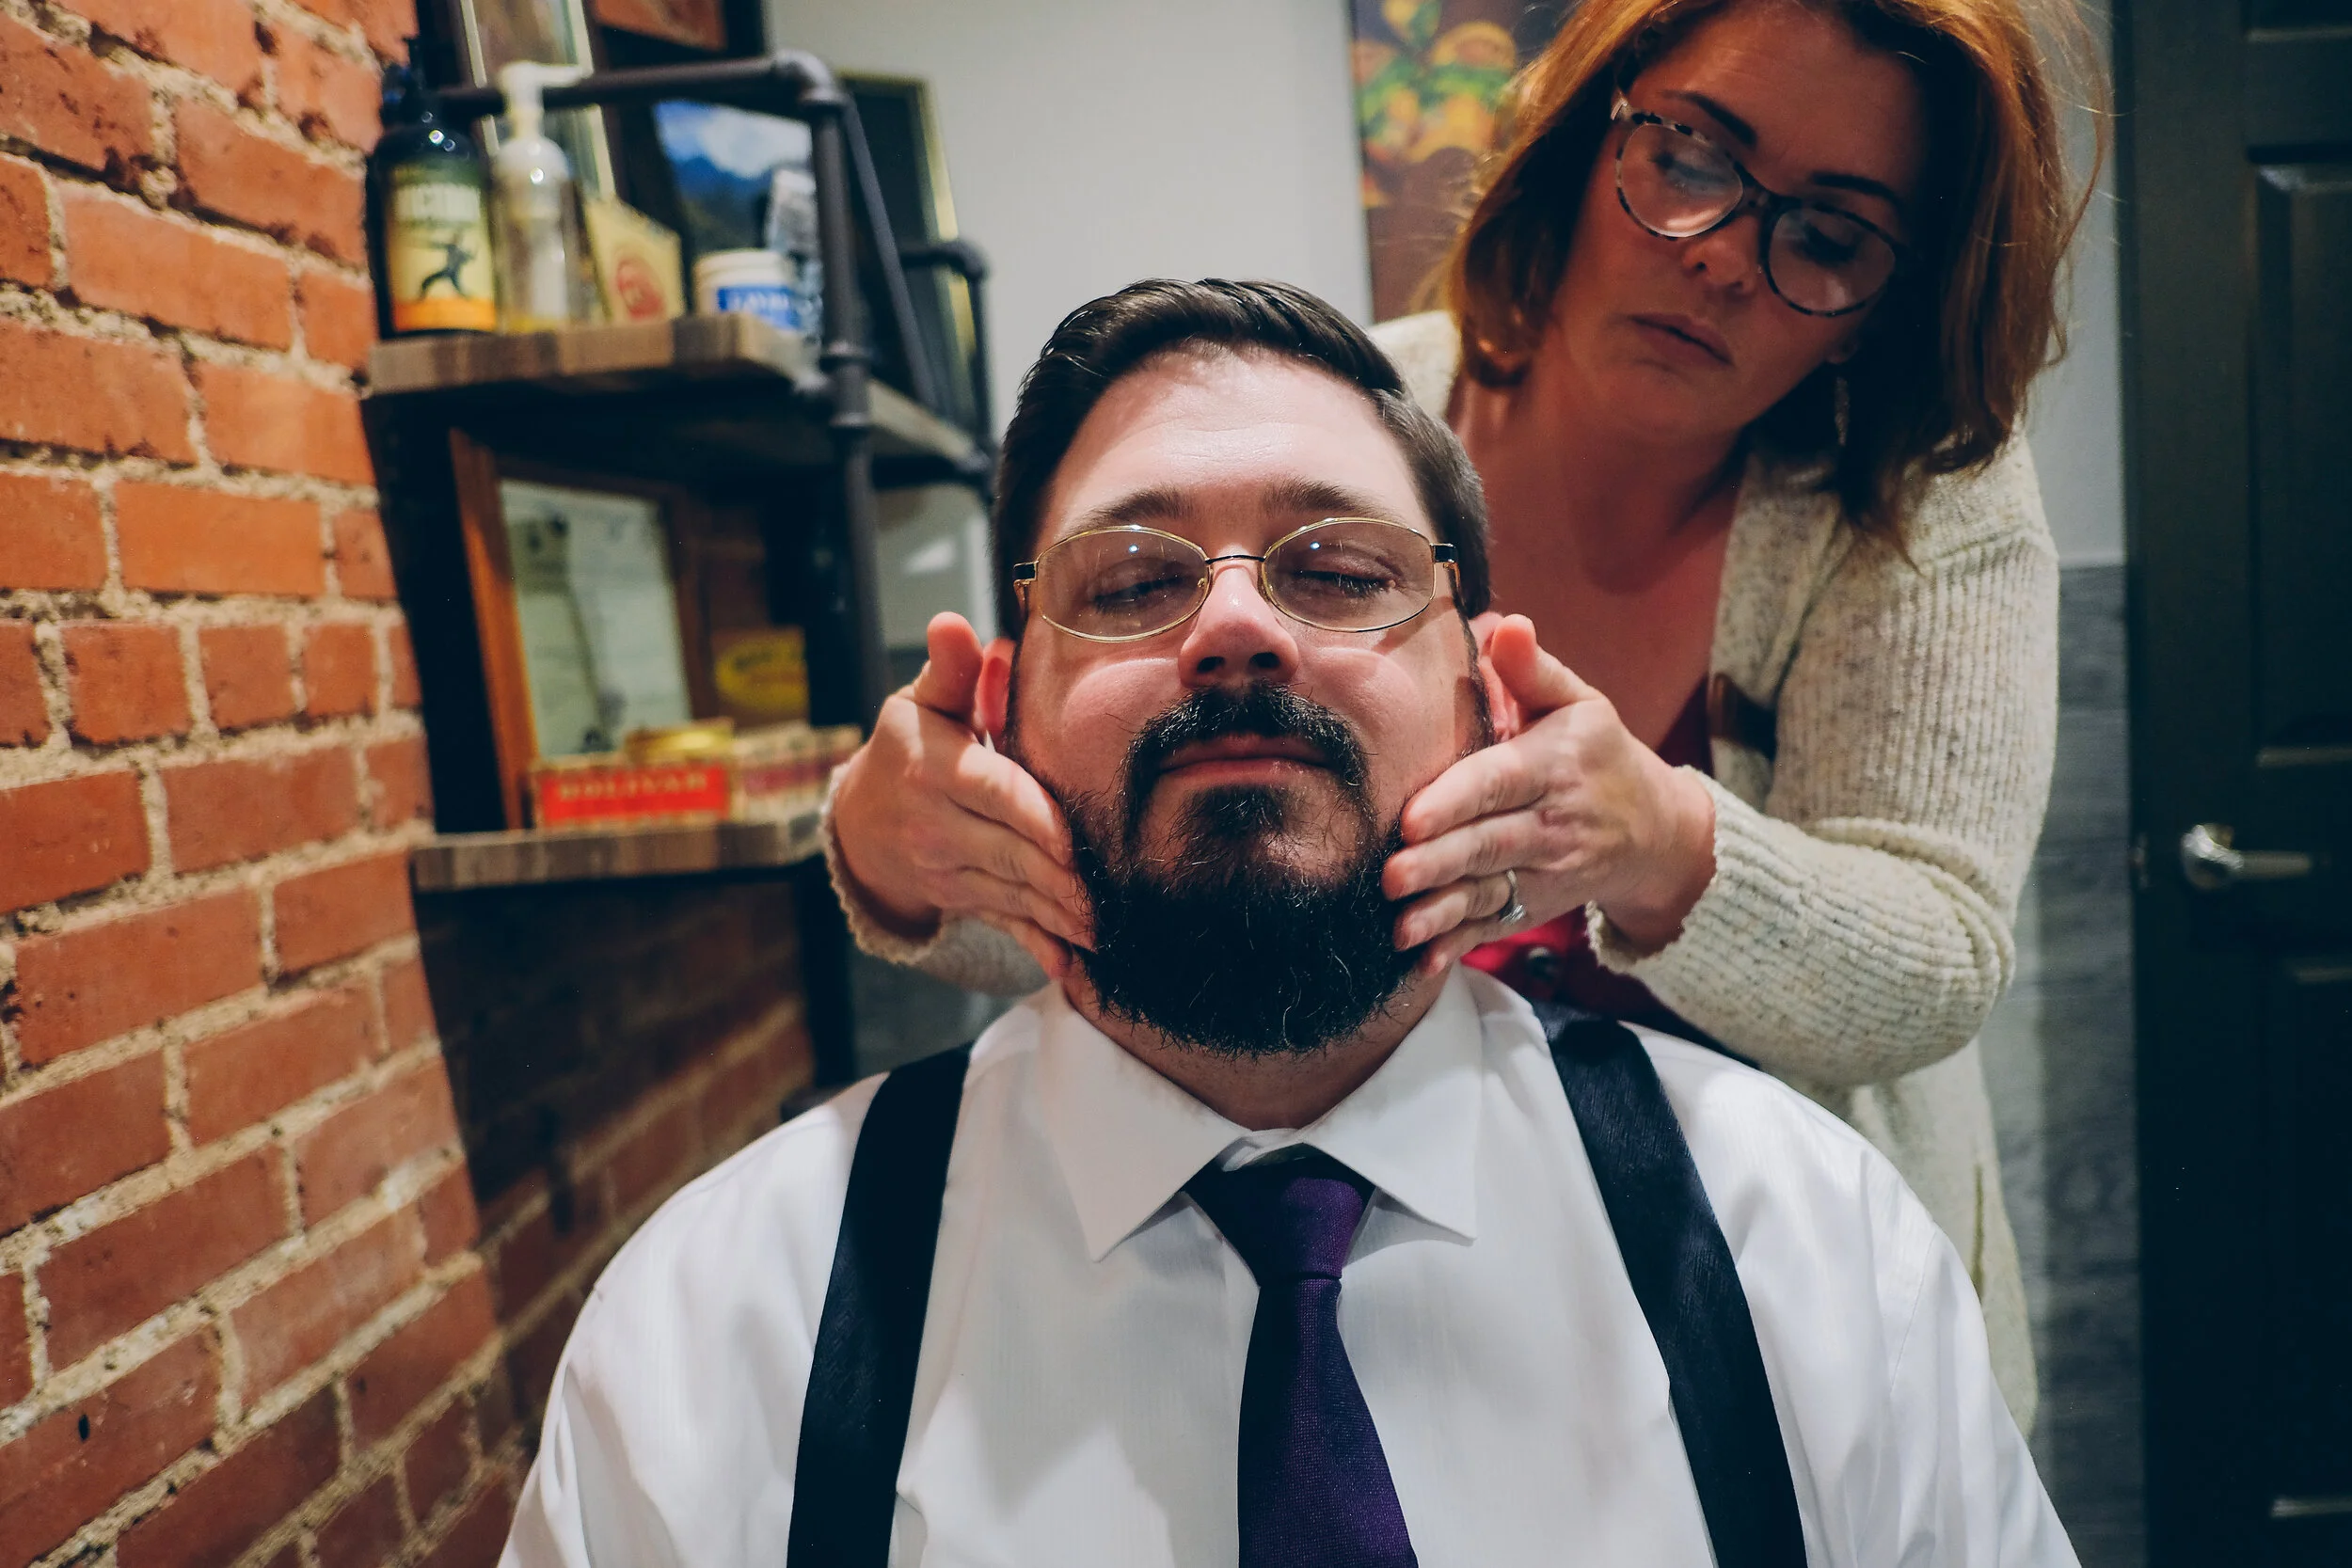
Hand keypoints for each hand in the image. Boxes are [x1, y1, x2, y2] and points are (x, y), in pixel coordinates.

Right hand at [831, 614, 1091, 978]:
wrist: (862, 821)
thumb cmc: (908, 747)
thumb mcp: (920, 704)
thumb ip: (950, 670)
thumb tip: (953, 624)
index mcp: (936, 770)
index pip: (991, 792)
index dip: (1031, 817)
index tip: (1069, 838)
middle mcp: (938, 826)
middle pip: (1008, 851)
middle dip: (1057, 877)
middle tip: (1104, 894)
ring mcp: (947, 870)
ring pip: (1010, 892)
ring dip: (1057, 914)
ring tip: (1100, 928)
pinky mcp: (960, 898)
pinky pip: (1002, 922)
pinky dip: (1036, 946)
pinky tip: (1067, 966)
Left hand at [1384, 615, 1716, 976]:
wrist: (1658, 832)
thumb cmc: (1601, 755)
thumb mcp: (1581, 704)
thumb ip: (1534, 670)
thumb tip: (1504, 623)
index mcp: (1553, 766)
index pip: (1499, 782)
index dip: (1457, 800)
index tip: (1413, 815)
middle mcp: (1550, 823)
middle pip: (1489, 844)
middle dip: (1439, 862)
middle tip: (1391, 874)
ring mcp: (1545, 872)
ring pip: (1489, 893)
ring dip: (1443, 913)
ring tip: (1400, 926)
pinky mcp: (1537, 906)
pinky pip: (1495, 927)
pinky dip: (1460, 945)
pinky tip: (1424, 960)